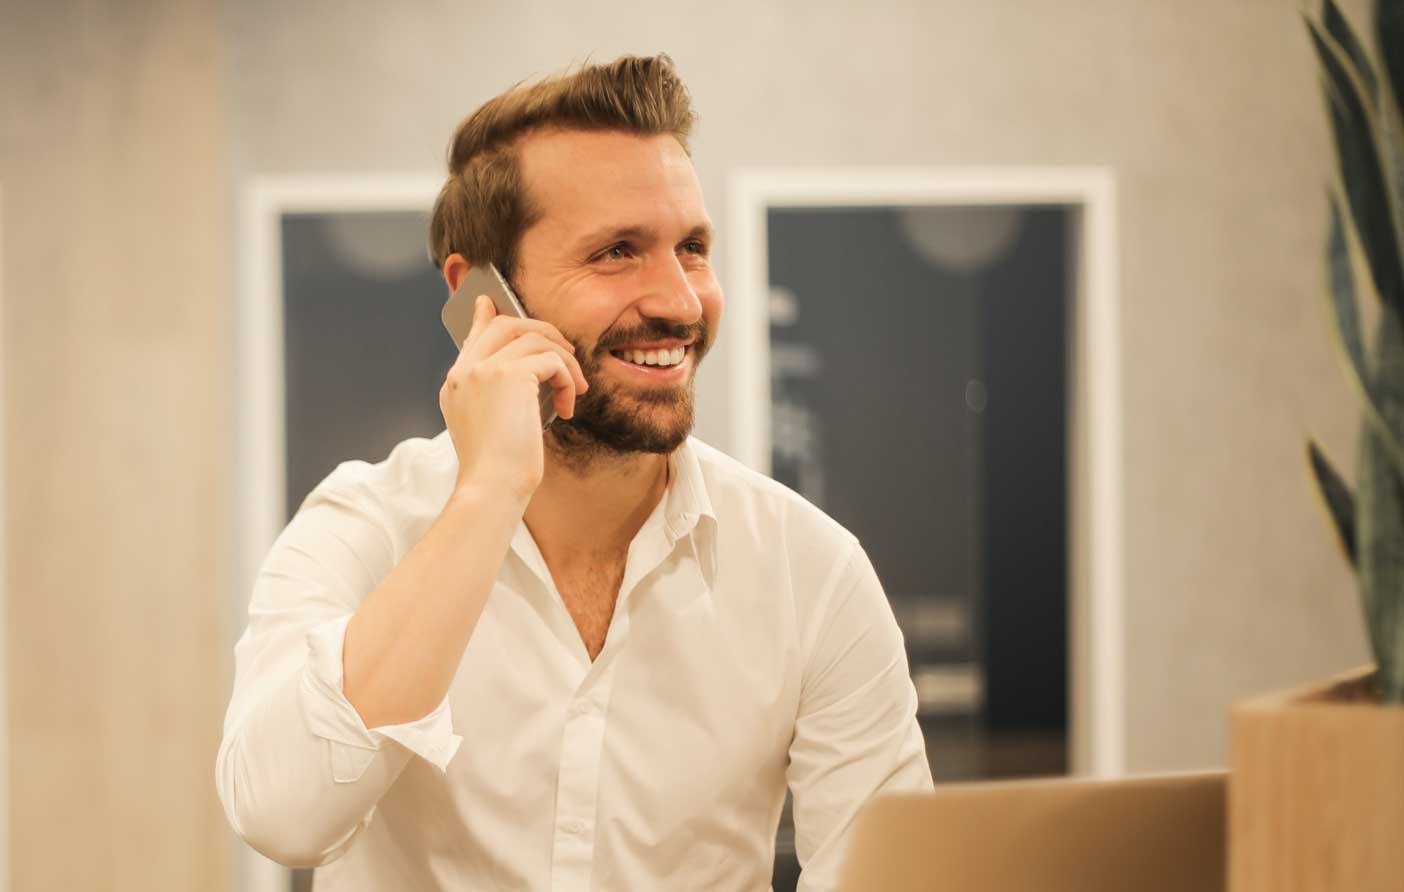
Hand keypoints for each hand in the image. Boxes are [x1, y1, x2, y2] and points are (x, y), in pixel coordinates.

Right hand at [439, 295, 587, 504]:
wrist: (491, 488)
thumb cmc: (497, 470)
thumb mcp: (491, 427)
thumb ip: (499, 396)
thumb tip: (526, 377)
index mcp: (456, 384)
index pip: (473, 336)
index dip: (486, 317)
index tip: (489, 304)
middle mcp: (464, 371)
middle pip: (505, 325)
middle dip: (541, 331)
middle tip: (566, 352)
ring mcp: (483, 369)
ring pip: (534, 338)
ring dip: (564, 360)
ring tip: (574, 389)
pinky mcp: (508, 374)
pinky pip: (551, 359)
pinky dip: (567, 378)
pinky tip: (567, 407)